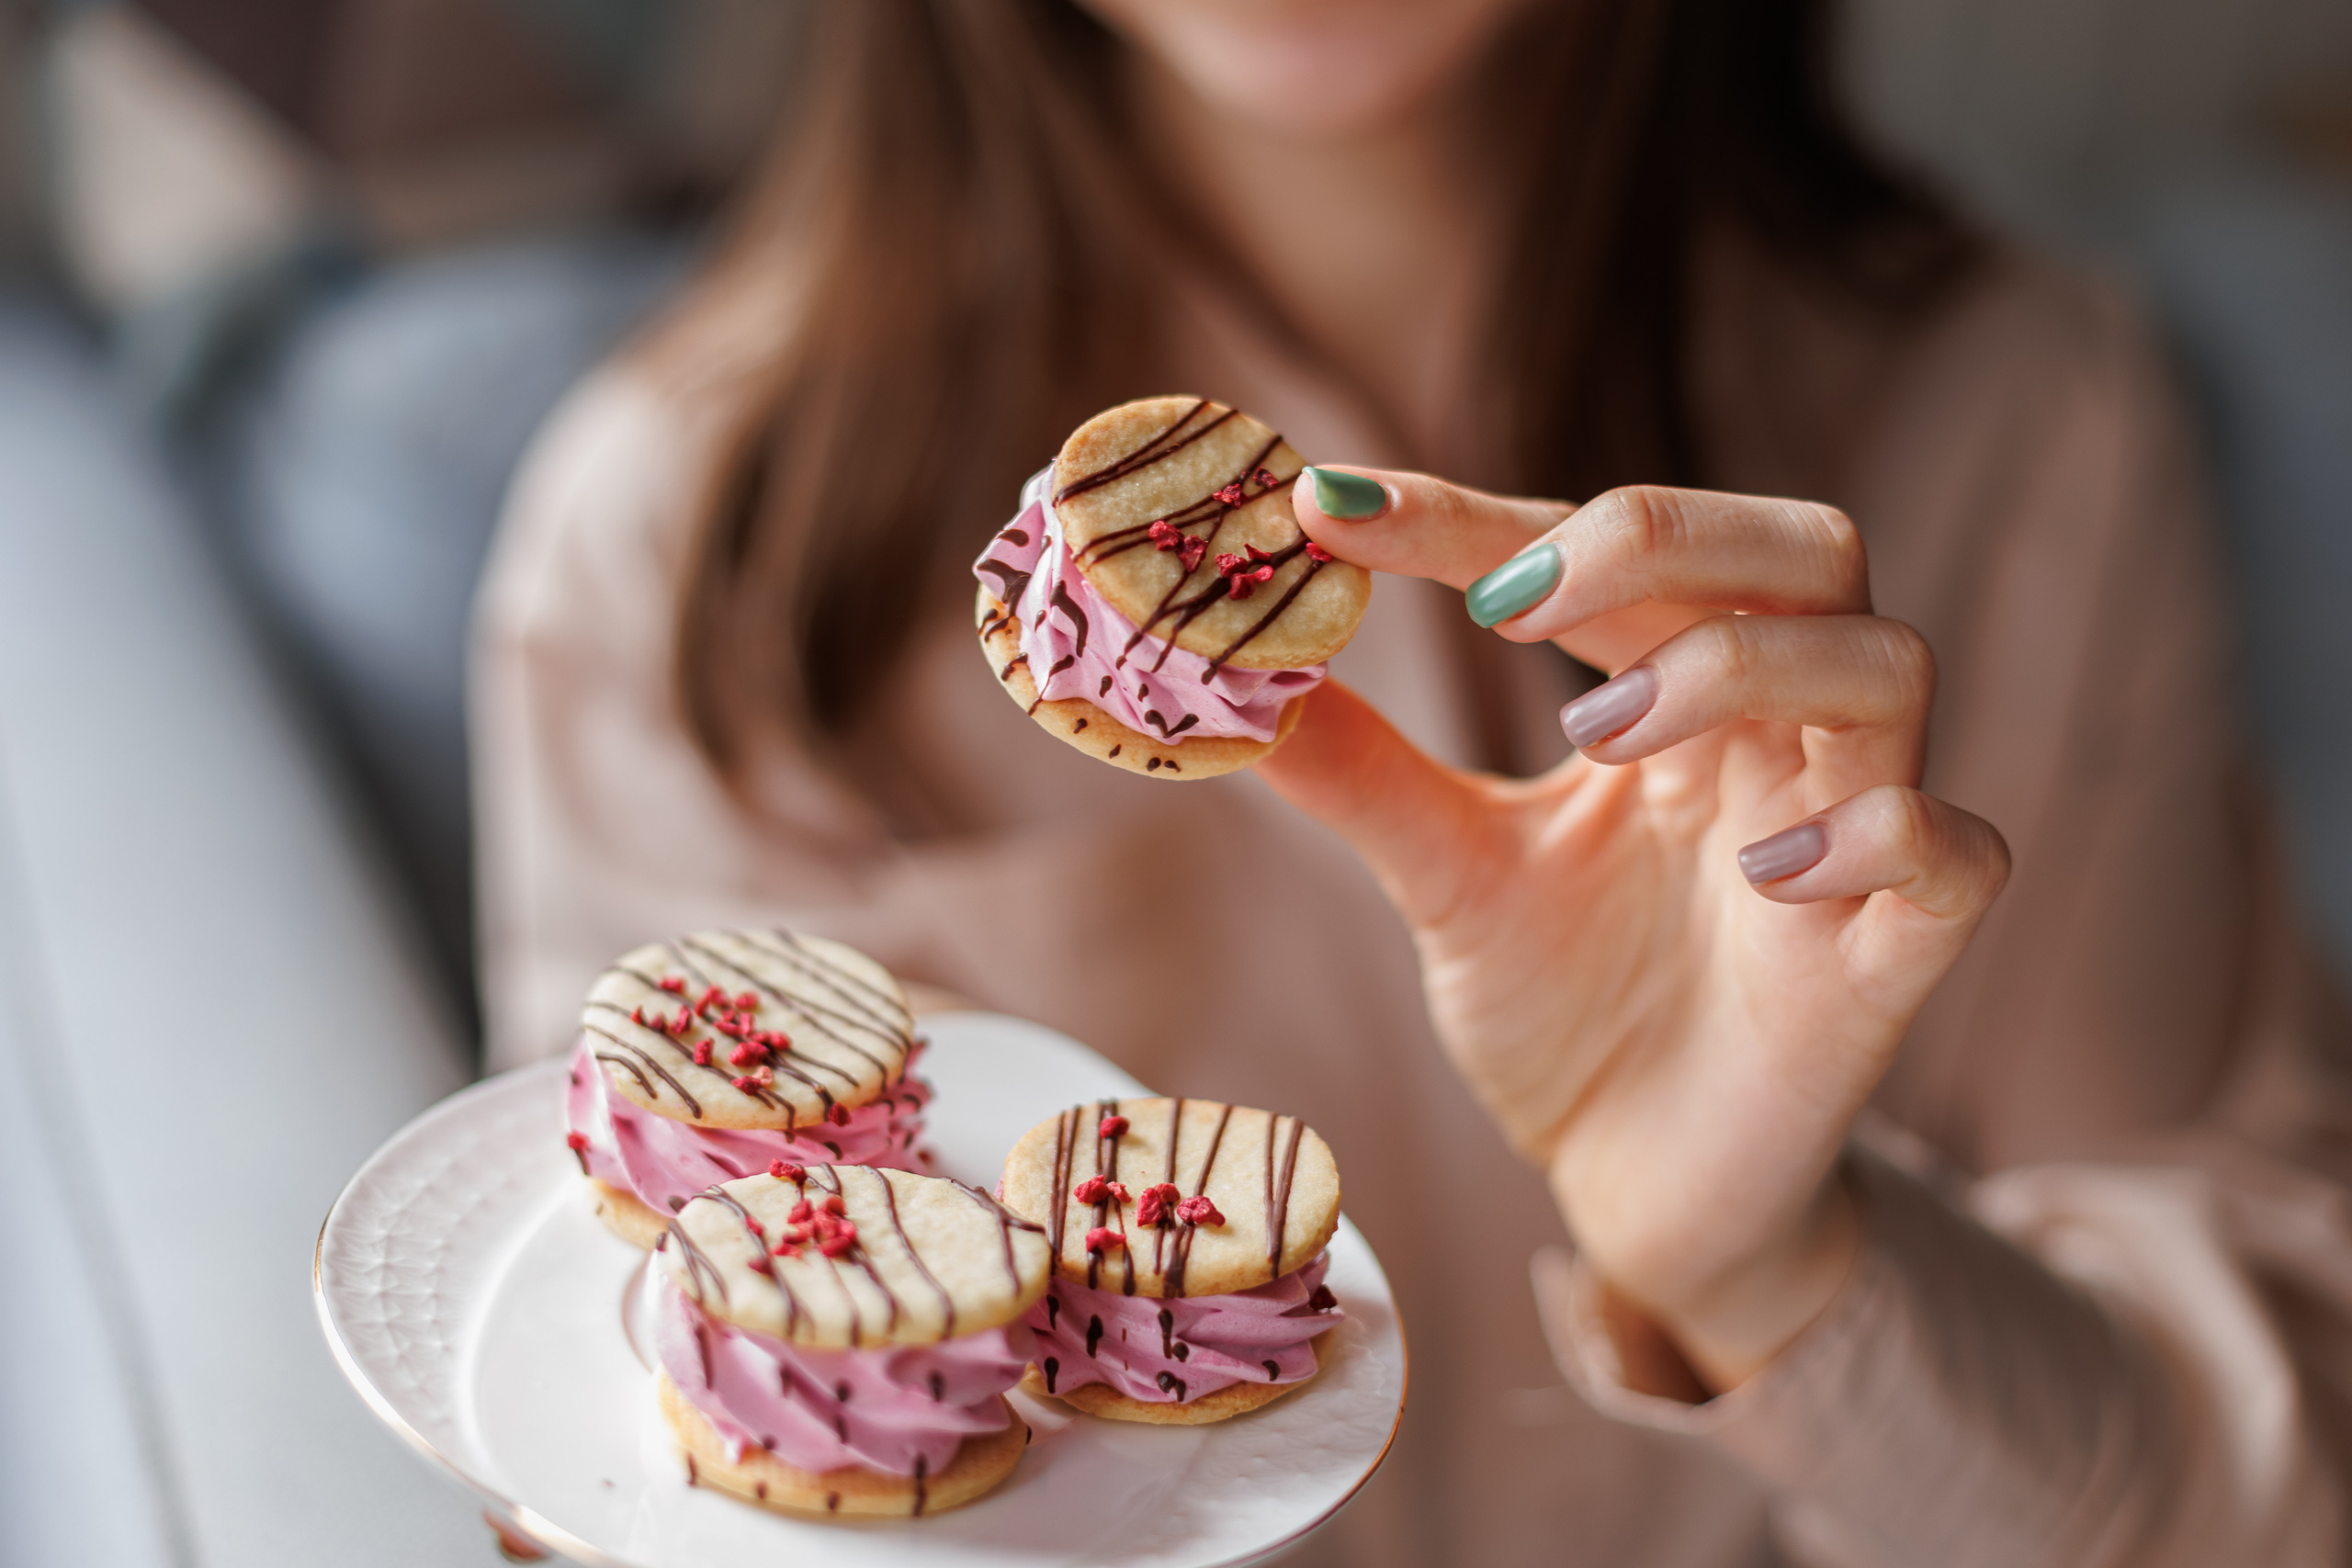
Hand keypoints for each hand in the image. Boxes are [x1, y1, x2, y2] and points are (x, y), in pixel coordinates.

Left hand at [1257, 473, 2009, 1388]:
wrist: (1638, 1185)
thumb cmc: (1569, 1010)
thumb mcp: (1449, 879)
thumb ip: (1364, 776)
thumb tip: (1223, 681)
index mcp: (1679, 692)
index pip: (1614, 551)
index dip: (1472, 514)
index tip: (1328, 508)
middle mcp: (1781, 736)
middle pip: (1808, 546)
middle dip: (1659, 539)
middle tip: (1502, 604)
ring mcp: (1853, 840)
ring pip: (1891, 665)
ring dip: (1741, 666)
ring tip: (1593, 739)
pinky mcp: (1894, 965)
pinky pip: (1959, 857)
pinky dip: (1880, 834)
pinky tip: (1764, 876)